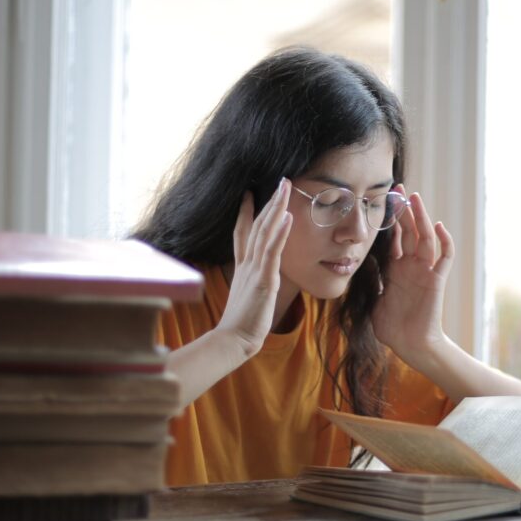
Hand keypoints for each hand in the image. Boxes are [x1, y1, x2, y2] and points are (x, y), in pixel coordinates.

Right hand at [214, 179, 292, 358]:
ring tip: (285, 188)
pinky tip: (287, 217)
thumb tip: (257, 279)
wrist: (233, 339)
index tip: (249, 193)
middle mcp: (247, 263)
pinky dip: (279, 233)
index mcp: (243, 266)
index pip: (243, 233)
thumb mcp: (247, 296)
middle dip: (269, 201)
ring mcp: (255, 269)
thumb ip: (252, 283)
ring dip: (276, 208)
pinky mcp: (264, 280)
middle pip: (257, 225)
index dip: (246, 212)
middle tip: (280, 180)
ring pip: (265, 232)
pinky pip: (272, 252)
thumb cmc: (242, 323)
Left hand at [372, 185, 454, 365]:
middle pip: (410, 231)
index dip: (389, 219)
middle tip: (399, 188)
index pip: (394, 237)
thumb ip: (368, 280)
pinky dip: (444, 241)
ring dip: (421, 217)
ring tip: (415, 198)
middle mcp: (412, 265)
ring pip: (426, 238)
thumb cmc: (392, 327)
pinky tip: (438, 226)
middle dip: (405, 209)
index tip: (382, 200)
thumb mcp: (372, 298)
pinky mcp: (436, 280)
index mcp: (396, 268)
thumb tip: (351, 264)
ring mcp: (425, 271)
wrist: (410, 345)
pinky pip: (444, 258)